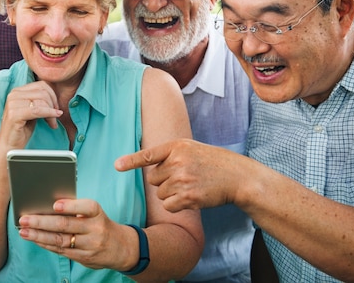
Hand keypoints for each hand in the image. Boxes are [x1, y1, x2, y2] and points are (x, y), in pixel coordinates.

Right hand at [0, 81, 62, 149]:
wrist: (9, 146)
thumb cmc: (22, 129)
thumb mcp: (32, 111)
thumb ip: (40, 101)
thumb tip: (55, 96)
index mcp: (17, 91)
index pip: (42, 85)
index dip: (53, 95)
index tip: (56, 107)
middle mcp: (14, 94)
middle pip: (43, 92)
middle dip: (53, 104)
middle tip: (56, 117)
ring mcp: (12, 103)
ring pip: (42, 100)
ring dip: (51, 112)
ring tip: (52, 122)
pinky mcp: (14, 114)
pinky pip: (38, 110)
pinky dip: (49, 114)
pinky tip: (53, 121)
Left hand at [17, 199, 133, 270]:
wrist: (120, 248)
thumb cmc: (100, 223)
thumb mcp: (95, 213)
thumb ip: (76, 209)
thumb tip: (47, 204)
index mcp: (97, 213)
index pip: (86, 207)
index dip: (70, 206)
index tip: (54, 205)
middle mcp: (95, 230)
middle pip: (65, 226)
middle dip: (41, 222)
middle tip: (24, 219)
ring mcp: (89, 246)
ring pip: (60, 240)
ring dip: (38, 235)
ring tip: (23, 231)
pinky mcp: (84, 258)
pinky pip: (61, 250)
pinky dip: (45, 244)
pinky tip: (34, 239)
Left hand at [115, 139, 246, 211]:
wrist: (236, 176)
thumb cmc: (212, 162)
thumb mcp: (191, 149)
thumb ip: (170, 155)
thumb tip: (148, 171)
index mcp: (177, 146)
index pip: (149, 155)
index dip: (131, 161)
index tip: (116, 166)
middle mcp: (178, 162)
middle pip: (153, 179)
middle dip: (164, 181)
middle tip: (185, 177)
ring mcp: (183, 180)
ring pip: (160, 194)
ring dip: (171, 194)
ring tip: (191, 186)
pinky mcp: (188, 197)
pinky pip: (168, 206)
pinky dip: (176, 205)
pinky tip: (191, 198)